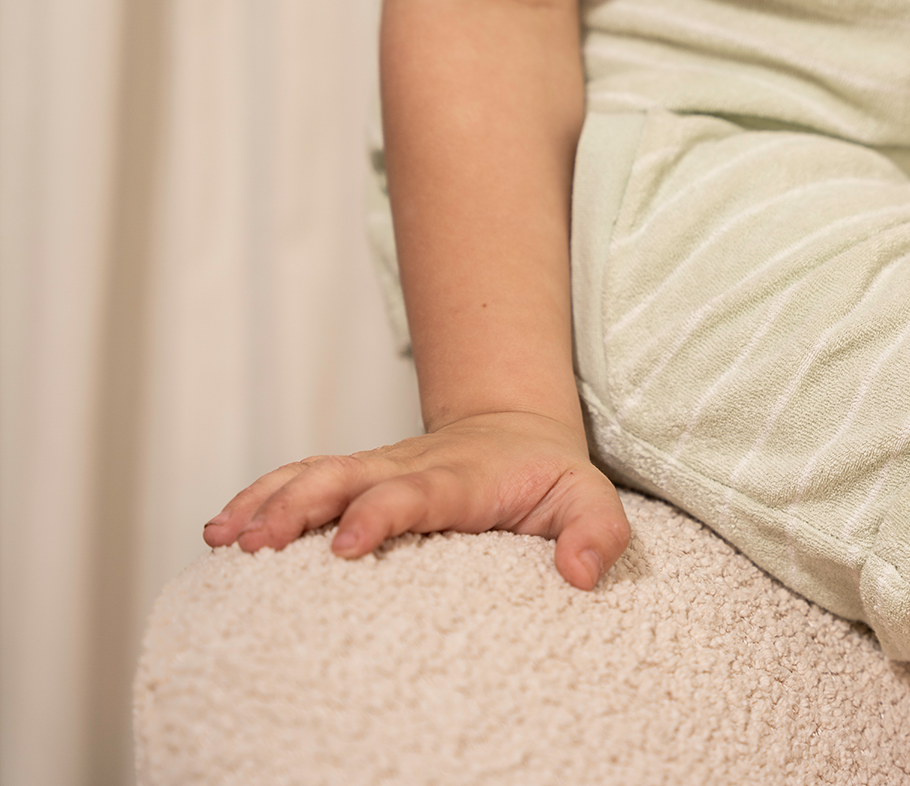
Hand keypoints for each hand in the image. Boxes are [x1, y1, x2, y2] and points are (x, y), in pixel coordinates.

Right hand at [201, 411, 630, 589]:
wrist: (516, 429)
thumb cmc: (549, 476)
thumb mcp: (590, 498)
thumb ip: (595, 532)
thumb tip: (580, 574)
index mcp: (460, 477)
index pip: (414, 491)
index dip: (379, 514)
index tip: (346, 546)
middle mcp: (408, 466)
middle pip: (344, 476)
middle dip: (297, 506)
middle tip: (255, 545)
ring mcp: (376, 468)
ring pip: (313, 474)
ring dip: (266, 501)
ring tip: (221, 537)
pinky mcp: (357, 476)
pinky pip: (301, 479)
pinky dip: (259, 497)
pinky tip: (221, 528)